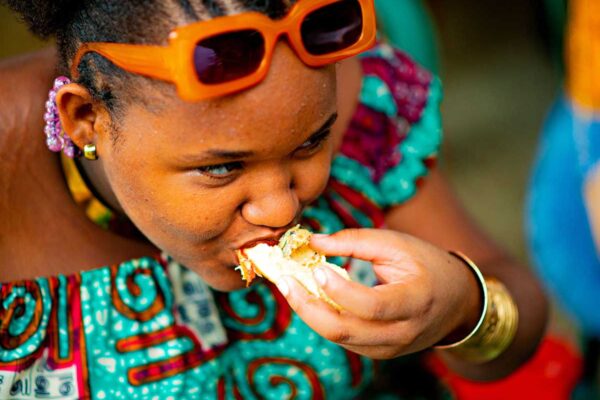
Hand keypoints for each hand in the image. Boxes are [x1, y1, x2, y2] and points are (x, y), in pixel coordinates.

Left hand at [275, 228, 481, 358]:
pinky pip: (342, 339)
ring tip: (288, 285)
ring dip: (308, 312)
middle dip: (307, 306)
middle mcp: (402, 332)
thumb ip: (355, 241)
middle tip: (284, 280)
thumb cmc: (426, 265)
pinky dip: (321, 319)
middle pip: (345, 329)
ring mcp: (389, 348)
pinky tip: (308, 297)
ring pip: (338, 338)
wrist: (455, 302)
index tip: (316, 268)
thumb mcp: (397, 244)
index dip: (340, 291)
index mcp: (415, 301)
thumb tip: (313, 241)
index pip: (372, 305)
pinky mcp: (378, 352)